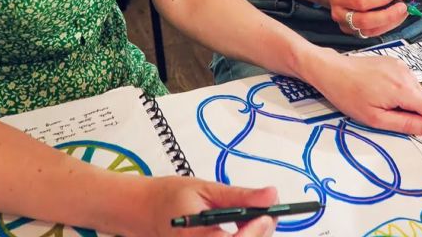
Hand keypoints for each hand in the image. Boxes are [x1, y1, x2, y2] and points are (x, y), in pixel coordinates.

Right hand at [129, 176, 277, 236]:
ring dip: (253, 236)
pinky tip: (243, 226)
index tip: (267, 213)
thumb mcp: (206, 189)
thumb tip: (271, 195)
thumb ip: (239, 195)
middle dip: (259, 233)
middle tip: (267, 210)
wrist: (150, 211)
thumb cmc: (173, 196)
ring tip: (253, 215)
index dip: (254, 232)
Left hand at [310, 49, 421, 137]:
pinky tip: (380, 93)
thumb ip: (406, 123)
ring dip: (407, 103)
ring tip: (377, 102)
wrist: (331, 69)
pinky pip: (406, 83)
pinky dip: (402, 93)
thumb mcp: (375, 118)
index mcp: (403, 90)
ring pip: (415, 93)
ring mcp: (401, 66)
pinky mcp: (394, 62)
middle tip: (388, 115)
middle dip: (420, 115)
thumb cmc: (349, 96)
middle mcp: (406, 75)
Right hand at [327, 0, 408, 37]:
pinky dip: (386, 26)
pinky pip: (372, 33)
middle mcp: (340, 13)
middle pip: (365, 21)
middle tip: (402, 7)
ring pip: (370, 30)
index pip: (361, 2)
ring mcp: (345, 25)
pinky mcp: (353, 32)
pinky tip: (393, 18)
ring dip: (390, 22)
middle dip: (388, 15)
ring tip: (401, 12)